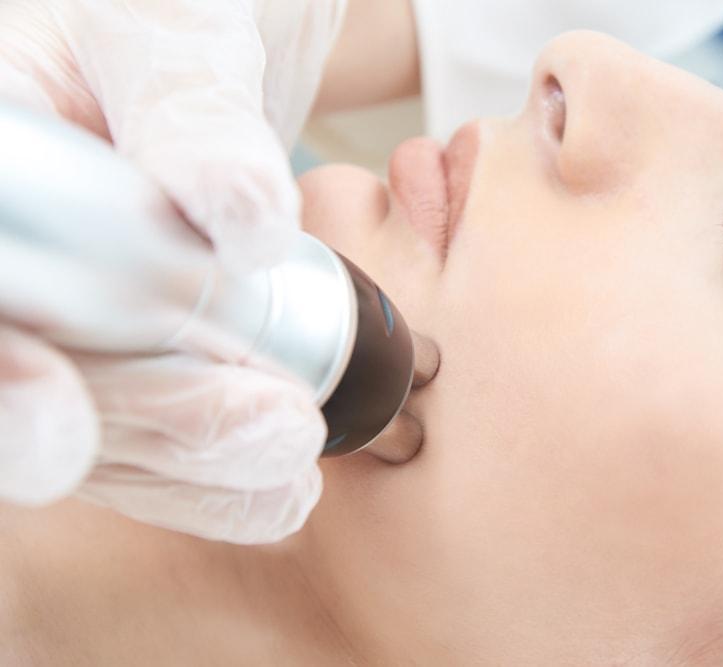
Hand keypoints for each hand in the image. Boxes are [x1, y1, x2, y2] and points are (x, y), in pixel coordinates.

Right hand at [0, 0, 345, 542]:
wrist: (218, 38)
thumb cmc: (178, 11)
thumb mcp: (177, 28)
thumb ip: (194, 112)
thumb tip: (240, 222)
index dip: (0, 373)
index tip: (63, 423)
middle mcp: (6, 258)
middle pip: (26, 382)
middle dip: (142, 424)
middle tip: (276, 430)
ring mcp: (54, 319)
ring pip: (90, 431)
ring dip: (190, 461)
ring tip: (292, 454)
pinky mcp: (124, 362)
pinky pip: (146, 442)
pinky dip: (211, 476)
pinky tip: (277, 488)